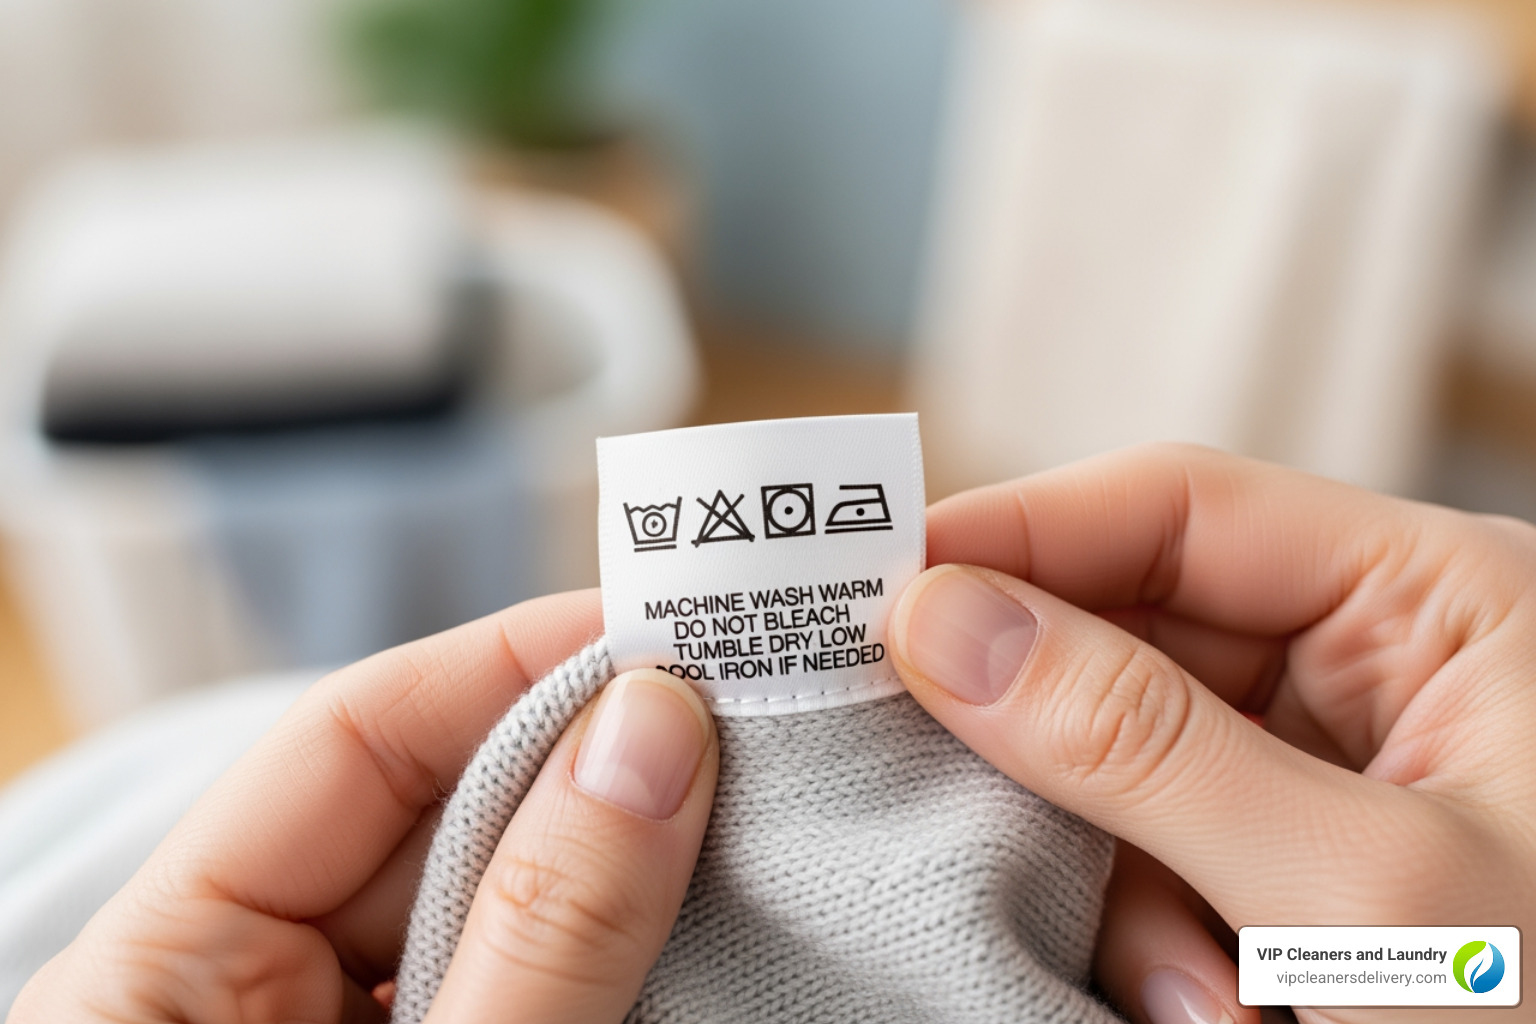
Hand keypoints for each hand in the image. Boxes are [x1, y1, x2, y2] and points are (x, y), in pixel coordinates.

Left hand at [9, 591, 718, 1023]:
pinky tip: (698, 901)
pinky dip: (610, 939)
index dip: (501, 663)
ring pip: (495, 896)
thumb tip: (653, 734)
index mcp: (156, 979)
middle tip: (736, 708)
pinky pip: (525, 973)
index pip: (340, 741)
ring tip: (742, 799)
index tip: (650, 624)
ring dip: (616, 852)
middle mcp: (242, 992)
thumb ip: (539, 933)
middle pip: (432, 812)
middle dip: (583, 756)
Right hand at [889, 443, 1535, 1023]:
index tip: (877, 586)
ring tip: (1200, 997)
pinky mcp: (1284, 851)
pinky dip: (1151, 934)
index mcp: (1439, 600)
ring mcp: (1324, 759)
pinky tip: (1212, 1006)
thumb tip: (942, 625)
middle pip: (1129, 633)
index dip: (1017, 534)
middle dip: (1062, 752)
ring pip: (1120, 758)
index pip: (1180, 507)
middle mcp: (1374, 658)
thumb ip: (1139, 746)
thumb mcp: (1355, 890)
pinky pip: (1149, 845)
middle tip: (942, 790)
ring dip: (1116, 882)